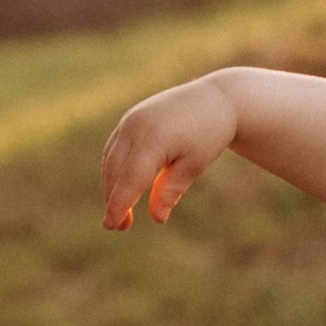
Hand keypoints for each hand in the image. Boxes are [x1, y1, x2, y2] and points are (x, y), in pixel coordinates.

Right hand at [103, 75, 238, 229]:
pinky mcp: (130, 118)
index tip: (111, 226)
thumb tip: (157, 218)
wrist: (215, 98)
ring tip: (122, 211)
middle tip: (121, 227)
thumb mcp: (194, 165)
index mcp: (153, 139)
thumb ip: (171, 191)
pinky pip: (114, 147)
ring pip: (111, 159)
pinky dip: (114, 168)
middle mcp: (135, 127)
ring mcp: (130, 120)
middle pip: (115, 171)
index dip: (118, 205)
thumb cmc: (208, 134)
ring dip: (111, 186)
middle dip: (114, 199)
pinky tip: (122, 186)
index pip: (130, 179)